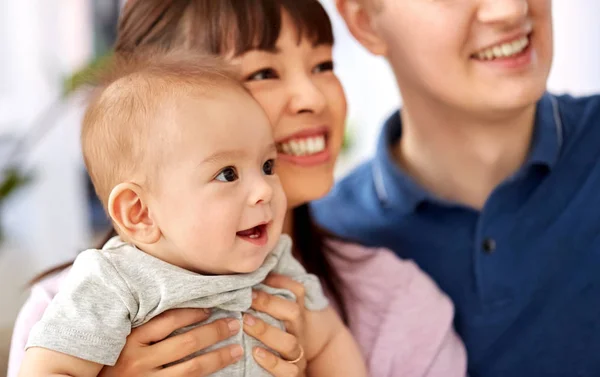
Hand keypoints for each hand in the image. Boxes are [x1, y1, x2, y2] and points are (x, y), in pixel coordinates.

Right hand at [99, 308, 241, 376]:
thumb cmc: (105, 364)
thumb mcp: (115, 341)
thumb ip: (138, 324)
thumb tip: (167, 297)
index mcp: (128, 341)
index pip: (167, 320)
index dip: (193, 312)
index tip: (211, 306)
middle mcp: (137, 361)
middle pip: (186, 343)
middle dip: (214, 332)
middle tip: (234, 323)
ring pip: (192, 368)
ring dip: (218, 357)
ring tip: (236, 348)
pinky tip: (220, 370)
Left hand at [243, 273, 308, 376]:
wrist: (290, 369)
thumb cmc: (275, 338)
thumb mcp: (275, 318)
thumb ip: (266, 299)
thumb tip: (248, 276)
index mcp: (296, 315)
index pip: (298, 291)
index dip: (281, 281)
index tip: (257, 279)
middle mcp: (299, 332)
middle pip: (295, 312)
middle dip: (270, 303)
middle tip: (248, 298)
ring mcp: (298, 354)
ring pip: (290, 342)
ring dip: (266, 331)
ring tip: (246, 323)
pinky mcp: (293, 374)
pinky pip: (289, 371)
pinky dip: (272, 362)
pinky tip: (256, 353)